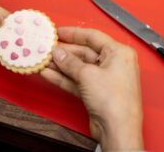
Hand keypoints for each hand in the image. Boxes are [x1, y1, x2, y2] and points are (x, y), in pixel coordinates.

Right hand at [41, 27, 142, 150]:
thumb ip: (70, 62)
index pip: (93, 36)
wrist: (117, 131)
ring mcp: (104, 79)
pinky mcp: (96, 92)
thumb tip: (58, 53)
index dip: (73, 33)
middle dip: (65, 51)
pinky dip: (63, 77)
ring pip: (79, 67)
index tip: (58, 32)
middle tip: (48, 48)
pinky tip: (49, 73)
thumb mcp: (87, 74)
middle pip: (84, 52)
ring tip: (44, 60)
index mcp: (118, 53)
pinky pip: (77, 80)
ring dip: (61, 65)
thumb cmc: (114, 100)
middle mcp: (113, 64)